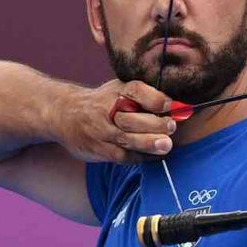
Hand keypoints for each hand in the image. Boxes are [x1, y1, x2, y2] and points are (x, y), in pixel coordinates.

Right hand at [52, 80, 177, 163]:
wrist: (64, 114)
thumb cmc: (105, 101)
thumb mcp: (120, 89)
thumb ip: (147, 96)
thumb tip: (181, 106)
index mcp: (118, 91)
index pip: (136, 91)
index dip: (155, 99)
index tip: (170, 105)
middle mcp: (107, 110)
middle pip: (132, 118)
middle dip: (154, 124)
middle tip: (171, 127)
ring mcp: (101, 131)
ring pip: (127, 139)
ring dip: (149, 143)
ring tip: (166, 145)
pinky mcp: (98, 149)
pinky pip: (122, 156)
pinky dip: (140, 157)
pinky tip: (154, 156)